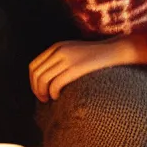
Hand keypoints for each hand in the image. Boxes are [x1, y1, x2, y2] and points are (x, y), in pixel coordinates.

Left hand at [29, 36, 146, 101]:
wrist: (115, 50)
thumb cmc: (95, 56)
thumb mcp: (73, 52)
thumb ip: (59, 59)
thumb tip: (45, 78)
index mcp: (56, 47)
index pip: (33, 66)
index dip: (32, 81)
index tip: (39, 91)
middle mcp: (59, 51)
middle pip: (36, 73)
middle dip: (36, 89)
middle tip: (42, 98)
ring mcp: (67, 59)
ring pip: (43, 79)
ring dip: (43, 92)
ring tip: (49, 99)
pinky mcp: (76, 68)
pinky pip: (56, 83)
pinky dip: (53, 92)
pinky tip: (57, 96)